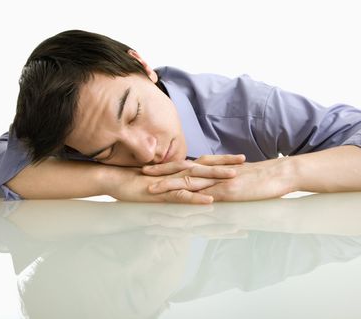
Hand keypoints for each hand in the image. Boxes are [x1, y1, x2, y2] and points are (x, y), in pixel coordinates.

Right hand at [103, 154, 245, 203]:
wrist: (115, 179)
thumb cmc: (138, 181)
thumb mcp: (163, 180)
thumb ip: (178, 180)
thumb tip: (193, 183)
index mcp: (179, 169)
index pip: (204, 162)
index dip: (222, 160)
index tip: (241, 158)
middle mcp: (177, 172)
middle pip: (205, 166)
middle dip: (225, 164)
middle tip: (245, 162)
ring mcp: (170, 182)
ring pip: (197, 179)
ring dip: (216, 178)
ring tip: (234, 178)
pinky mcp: (161, 194)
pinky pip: (181, 196)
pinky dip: (196, 198)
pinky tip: (209, 200)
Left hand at [145, 156, 297, 200]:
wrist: (279, 173)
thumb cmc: (260, 176)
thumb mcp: (236, 175)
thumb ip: (221, 178)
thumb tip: (211, 184)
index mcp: (213, 166)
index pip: (186, 164)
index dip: (168, 166)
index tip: (153, 168)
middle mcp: (212, 171)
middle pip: (181, 169)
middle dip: (160, 172)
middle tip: (141, 173)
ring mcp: (218, 181)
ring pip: (187, 181)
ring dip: (167, 186)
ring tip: (150, 190)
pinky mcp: (226, 191)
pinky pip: (204, 196)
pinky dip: (188, 199)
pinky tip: (176, 202)